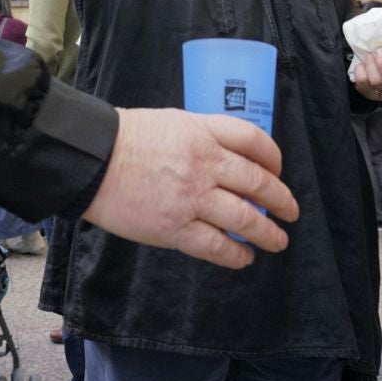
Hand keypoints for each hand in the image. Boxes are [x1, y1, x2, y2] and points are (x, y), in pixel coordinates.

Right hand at [83, 107, 299, 268]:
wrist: (91, 160)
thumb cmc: (124, 138)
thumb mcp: (171, 122)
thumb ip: (200, 137)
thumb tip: (225, 159)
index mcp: (203, 132)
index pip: (254, 141)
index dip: (274, 158)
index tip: (278, 171)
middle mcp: (205, 163)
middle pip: (258, 183)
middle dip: (281, 200)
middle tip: (290, 211)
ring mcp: (192, 198)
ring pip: (245, 219)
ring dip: (267, 233)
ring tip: (278, 241)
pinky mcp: (175, 227)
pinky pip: (217, 246)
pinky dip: (236, 255)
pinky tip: (245, 257)